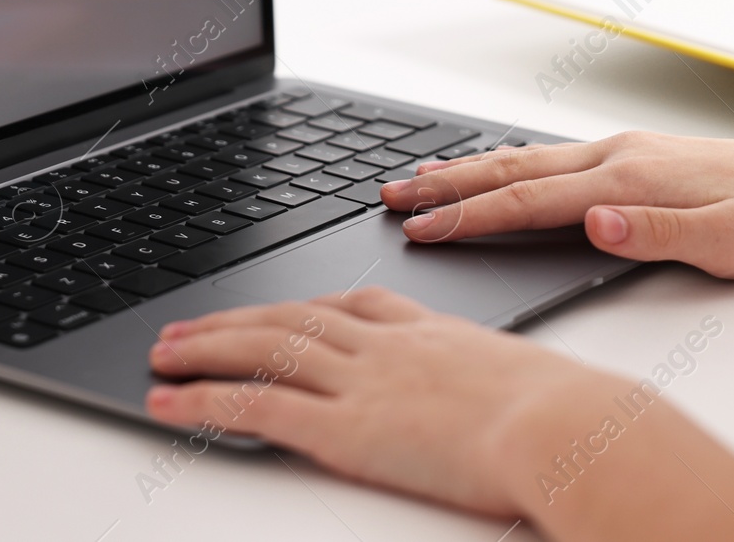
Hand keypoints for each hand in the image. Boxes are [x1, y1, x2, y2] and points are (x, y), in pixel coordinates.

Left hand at [144, 288, 733, 540]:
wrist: (568, 427)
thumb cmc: (570, 417)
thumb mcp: (532, 385)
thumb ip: (502, 388)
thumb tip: (519, 407)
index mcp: (432, 334)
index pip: (353, 306)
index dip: (306, 308)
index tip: (280, 307)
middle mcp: (386, 347)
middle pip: (292, 320)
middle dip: (235, 321)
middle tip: (188, 327)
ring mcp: (360, 381)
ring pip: (263, 351)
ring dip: (204, 351)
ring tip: (163, 355)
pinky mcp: (343, 426)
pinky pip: (256, 405)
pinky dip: (204, 401)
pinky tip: (168, 404)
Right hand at [379, 130, 733, 278]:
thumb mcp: (726, 243)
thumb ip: (653, 231)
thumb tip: (591, 220)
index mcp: (628, 178)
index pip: (529, 200)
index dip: (469, 216)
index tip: (421, 228)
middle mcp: (615, 156)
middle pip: (510, 170)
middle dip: (445, 185)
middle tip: (389, 196)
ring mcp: (621, 151)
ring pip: (524, 159)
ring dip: (466, 169)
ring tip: (417, 177)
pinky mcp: (632, 156)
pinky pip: (549, 157)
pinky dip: (506, 163)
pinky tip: (492, 165)